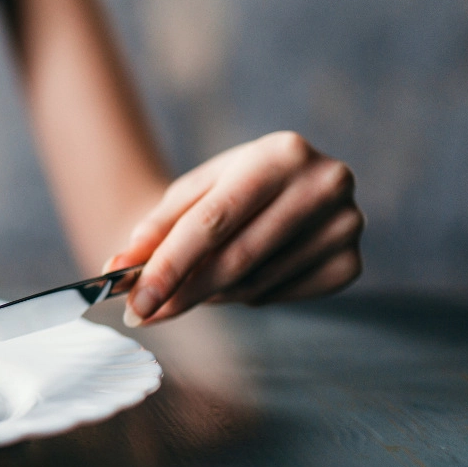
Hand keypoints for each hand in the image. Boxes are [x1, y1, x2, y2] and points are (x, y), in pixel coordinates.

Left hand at [108, 131, 363, 325]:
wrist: (280, 188)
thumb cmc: (230, 191)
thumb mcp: (191, 195)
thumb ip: (154, 230)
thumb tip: (117, 269)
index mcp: (282, 153)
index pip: (214, 221)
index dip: (171, 264)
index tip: (137, 299)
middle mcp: (325, 185)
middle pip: (236, 257)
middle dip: (183, 292)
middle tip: (143, 313)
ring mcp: (346, 226)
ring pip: (256, 283)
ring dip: (214, 293)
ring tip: (195, 283)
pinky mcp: (351, 264)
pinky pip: (281, 296)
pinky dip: (250, 295)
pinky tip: (244, 275)